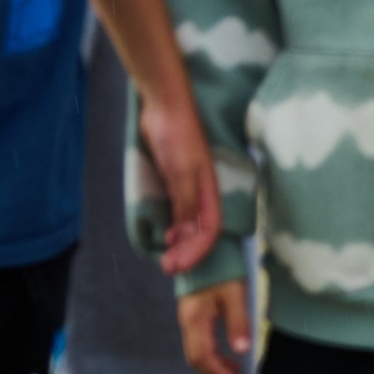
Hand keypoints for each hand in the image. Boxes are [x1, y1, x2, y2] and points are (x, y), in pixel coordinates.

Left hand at [137, 84, 222, 276]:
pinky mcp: (173, 179)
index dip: (197, 251)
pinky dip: (173, 227)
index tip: (180, 266)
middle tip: (167, 268)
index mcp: (210, 193)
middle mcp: (202, 193)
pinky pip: (176, 211)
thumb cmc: (176, 136)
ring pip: (188, 224)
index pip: (209, 232)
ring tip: (165, 259)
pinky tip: (164, 236)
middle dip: (186, 253)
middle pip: (199, 231)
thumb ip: (186, 205)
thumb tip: (187, 237)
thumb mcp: (182, 174)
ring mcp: (187, 187)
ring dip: (179, 243)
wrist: (163, 104)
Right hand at [178, 275, 250, 373]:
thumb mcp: (235, 295)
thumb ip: (238, 323)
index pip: (202, 356)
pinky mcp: (191, 313)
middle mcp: (186, 320)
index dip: (219, 373)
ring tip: (235, 370)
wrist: (204, 243)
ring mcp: (187, 316)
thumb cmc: (222, 269)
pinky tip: (226, 353)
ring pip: (194, 350)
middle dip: (215, 373)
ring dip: (213, 365)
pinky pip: (197, 341)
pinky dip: (210, 353)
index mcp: (195, 318)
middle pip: (194, 357)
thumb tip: (242, 351)